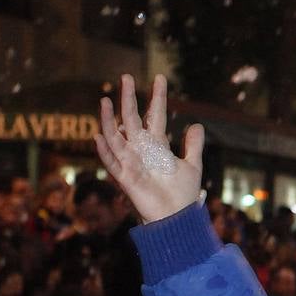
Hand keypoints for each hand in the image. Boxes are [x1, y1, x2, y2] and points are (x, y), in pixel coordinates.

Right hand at [95, 74, 205, 223]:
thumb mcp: (192, 166)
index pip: (154, 115)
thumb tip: (196, 124)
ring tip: (104, 100)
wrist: (176, 219)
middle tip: (126, 76)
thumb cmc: (182, 195)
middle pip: (131, 119)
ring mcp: (131, 162)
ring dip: (108, 120)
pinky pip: (112, 163)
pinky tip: (99, 136)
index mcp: (157, 145)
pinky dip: (105, 151)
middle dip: (128, 99)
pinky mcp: (126, 178)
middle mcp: (141, 150)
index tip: (160, 78)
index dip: (157, 97)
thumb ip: (192, 146)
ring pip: (115, 137)